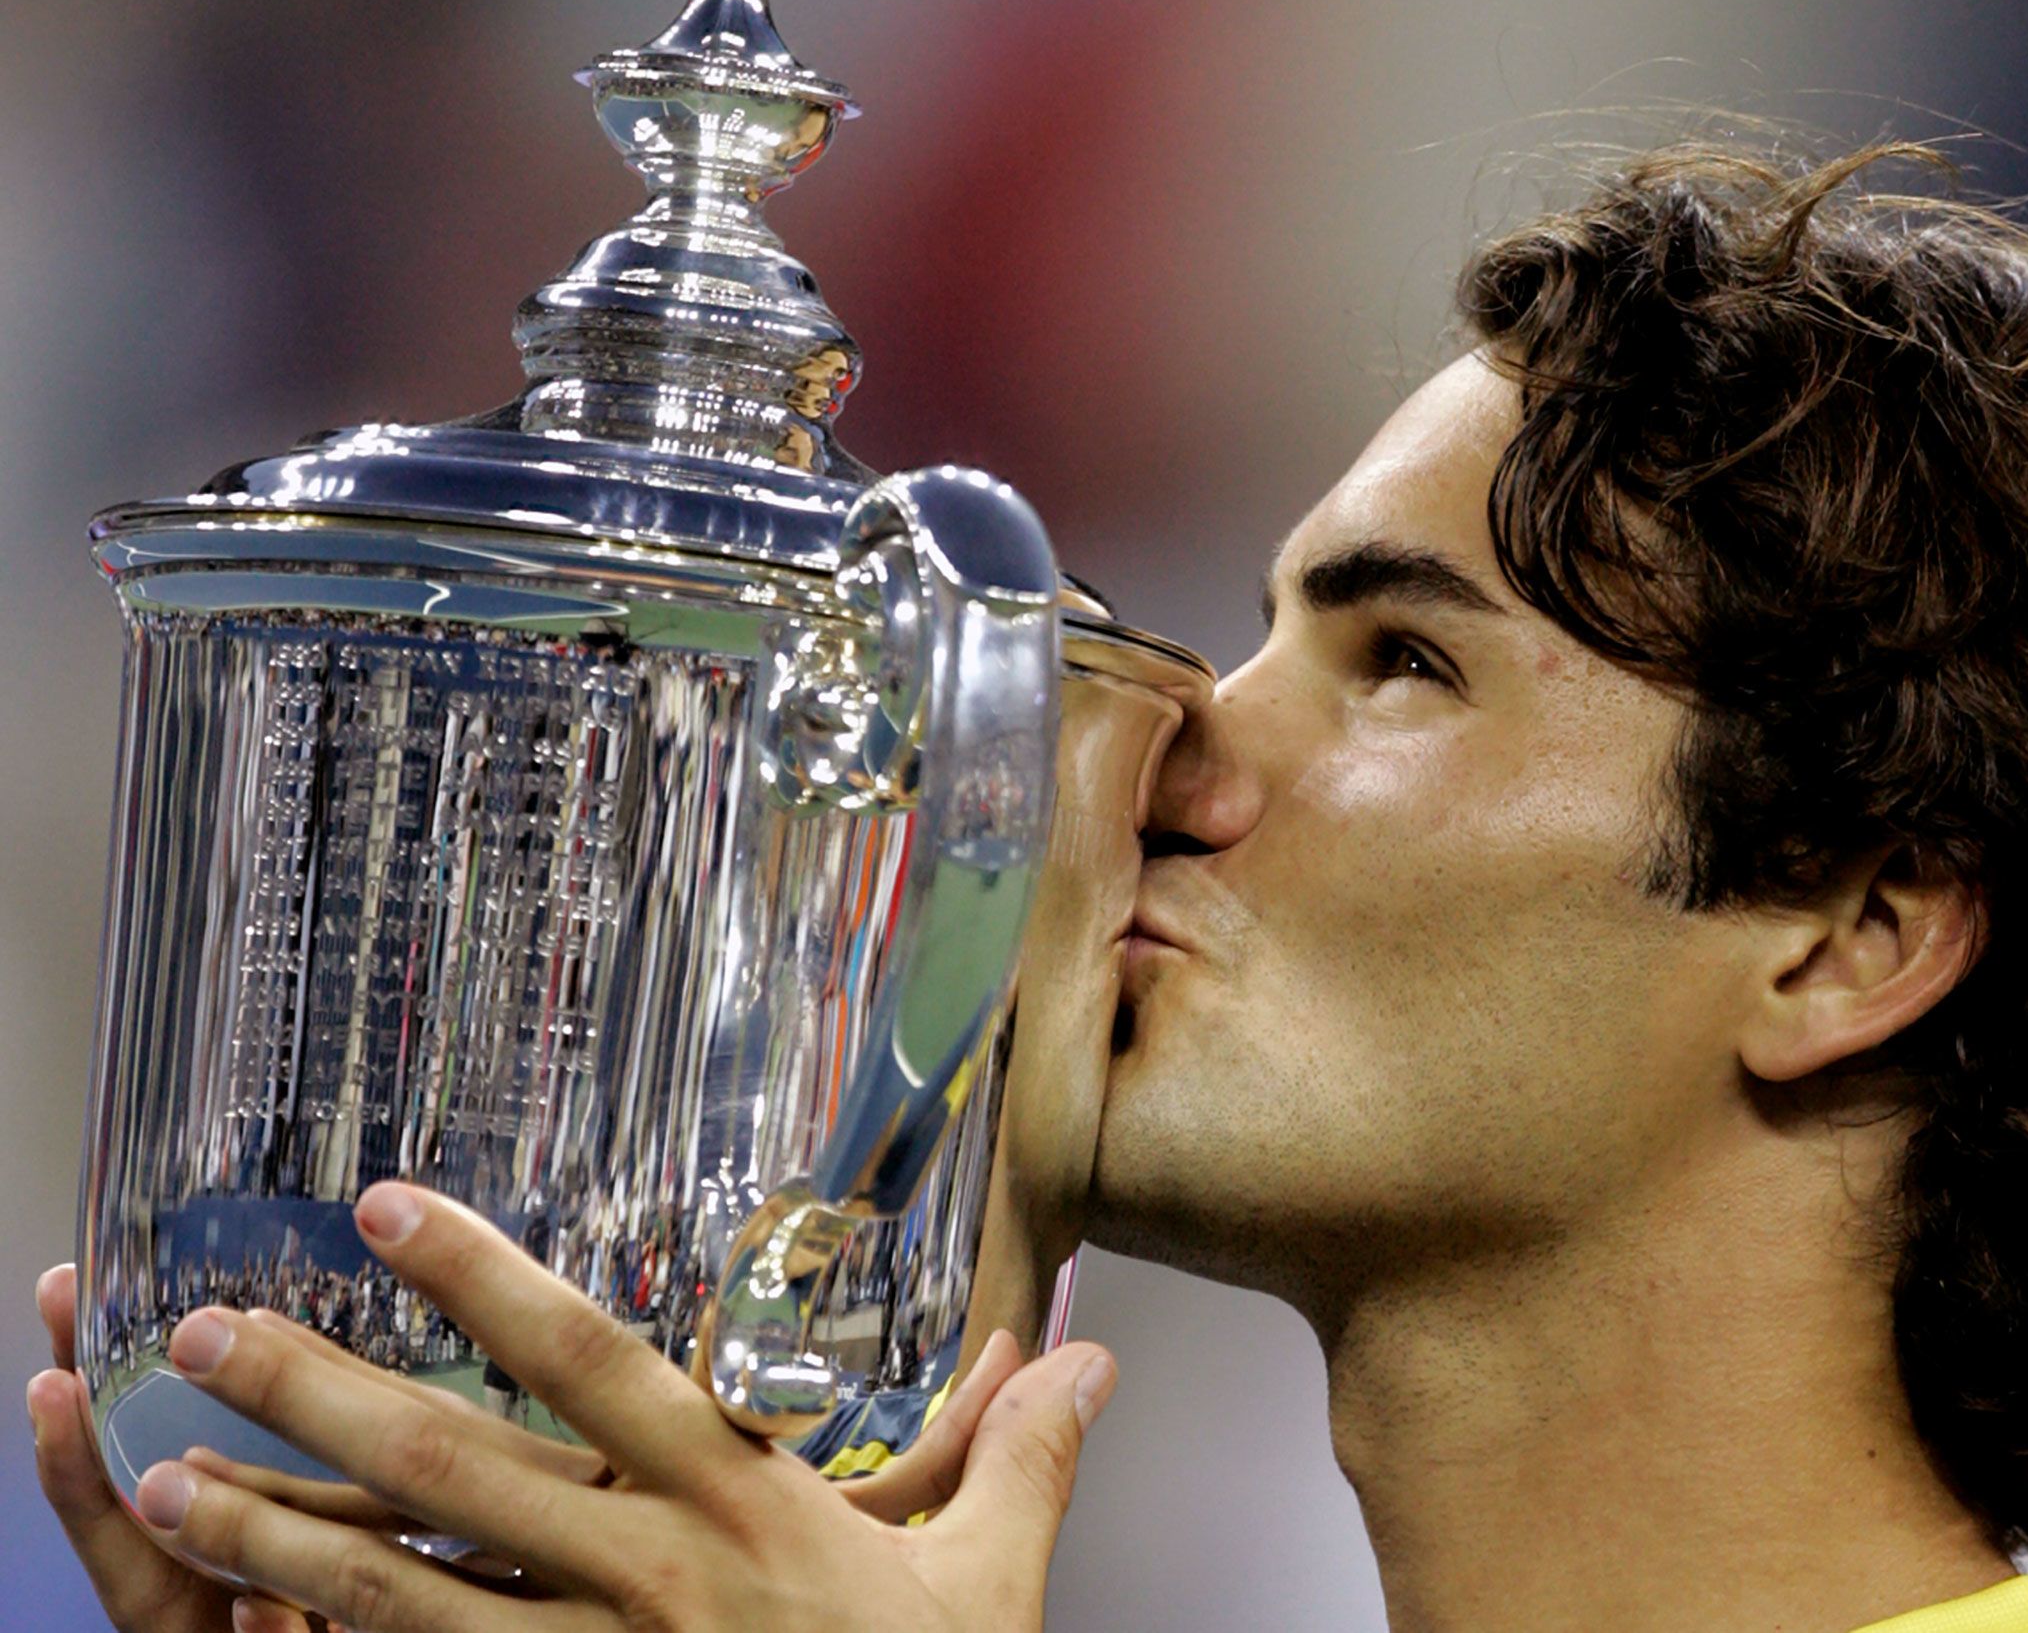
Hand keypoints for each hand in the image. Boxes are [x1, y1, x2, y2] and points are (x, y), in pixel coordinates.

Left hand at [86, 1183, 1116, 1631]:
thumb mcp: (989, 1586)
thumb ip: (1022, 1457)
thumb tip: (1084, 1361)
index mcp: (743, 1508)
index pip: (591, 1367)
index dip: (486, 1282)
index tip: (388, 1210)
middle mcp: (647, 1579)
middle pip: (457, 1473)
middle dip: (321, 1394)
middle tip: (210, 1332)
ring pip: (398, 1600)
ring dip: (275, 1535)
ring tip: (169, 1479)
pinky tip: (242, 1632)